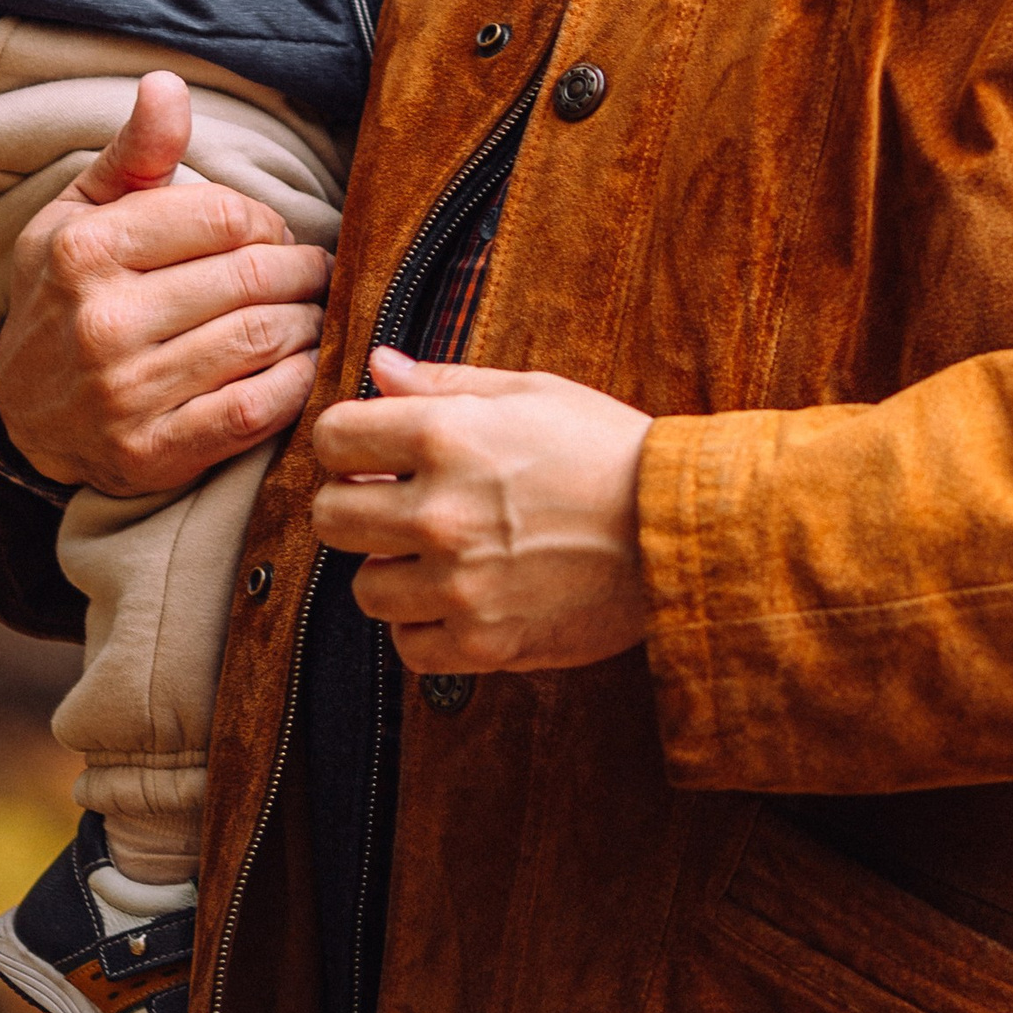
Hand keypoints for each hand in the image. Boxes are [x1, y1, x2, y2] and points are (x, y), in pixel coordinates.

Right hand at [0, 71, 329, 494]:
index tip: (272, 235)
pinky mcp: (152, 453)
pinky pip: (254, 412)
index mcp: (83, 251)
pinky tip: (300, 366)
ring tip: (309, 314)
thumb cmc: (68, 290)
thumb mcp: (82, 212)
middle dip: (302, 272)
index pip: (226, 217)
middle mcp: (99, 322)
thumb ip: (136, 152)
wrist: (23, 412)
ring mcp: (124, 394)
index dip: (268, 222)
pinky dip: (296, 384)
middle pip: (252, 279)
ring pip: (261, 340)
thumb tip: (168, 83)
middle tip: (314, 273)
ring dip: (307, 324)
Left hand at [309, 347, 650, 675]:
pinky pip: (407, 645)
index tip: (369, 452)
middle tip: (394, 504)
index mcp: (446, 435)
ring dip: (390, 570)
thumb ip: (444, 381)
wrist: (682, 528)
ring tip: (436, 555)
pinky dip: (423, 625)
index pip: (332, 438)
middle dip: (355, 505)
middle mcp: (440, 511)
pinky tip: (457, 598)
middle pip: (330, 517)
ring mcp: (459, 583)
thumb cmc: (609, 449)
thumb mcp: (532, 392)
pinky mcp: (484, 642)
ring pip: (363, 588)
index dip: (347, 441)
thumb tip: (379, 368)